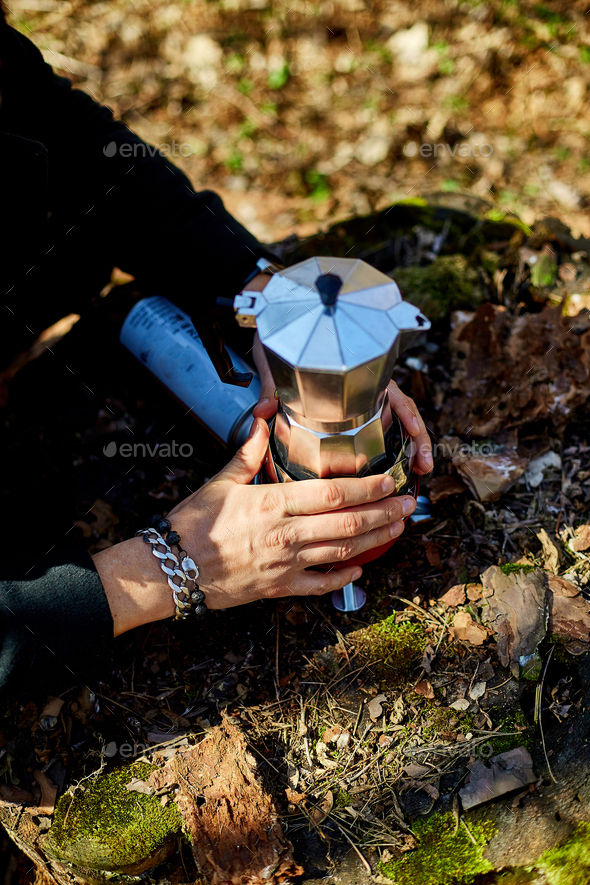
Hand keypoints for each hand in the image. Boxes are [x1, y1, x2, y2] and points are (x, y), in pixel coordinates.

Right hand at [166, 418, 415, 608]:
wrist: (171, 569)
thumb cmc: (193, 523)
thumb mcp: (221, 480)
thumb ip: (249, 450)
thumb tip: (264, 414)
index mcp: (273, 502)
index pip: (333, 493)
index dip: (368, 488)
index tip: (390, 481)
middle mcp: (286, 534)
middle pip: (348, 524)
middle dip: (383, 513)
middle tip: (408, 504)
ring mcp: (286, 564)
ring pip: (343, 553)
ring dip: (375, 540)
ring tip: (397, 528)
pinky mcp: (279, 588)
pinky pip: (320, 585)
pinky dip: (344, 577)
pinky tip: (360, 569)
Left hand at [252, 335, 432, 472]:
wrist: (280, 331)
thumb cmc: (287, 340)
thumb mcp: (278, 361)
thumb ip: (271, 386)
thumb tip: (266, 409)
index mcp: (356, 370)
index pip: (391, 391)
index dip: (405, 413)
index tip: (413, 431)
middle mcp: (366, 384)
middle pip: (402, 410)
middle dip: (416, 439)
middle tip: (422, 465)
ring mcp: (365, 398)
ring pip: (397, 422)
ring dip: (410, 446)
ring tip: (418, 470)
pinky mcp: (357, 411)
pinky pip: (382, 428)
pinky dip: (393, 447)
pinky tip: (398, 466)